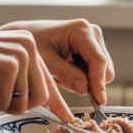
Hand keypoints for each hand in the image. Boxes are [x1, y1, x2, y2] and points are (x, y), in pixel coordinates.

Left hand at [0, 19, 115, 104]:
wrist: (27, 36)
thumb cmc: (33, 44)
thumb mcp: (45, 61)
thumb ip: (66, 74)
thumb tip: (85, 89)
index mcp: (81, 30)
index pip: (98, 60)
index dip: (99, 82)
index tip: (99, 101)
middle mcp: (93, 33)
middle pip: (105, 68)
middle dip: (89, 81)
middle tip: (63, 80)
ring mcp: (94, 41)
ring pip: (101, 72)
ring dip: (83, 79)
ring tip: (61, 73)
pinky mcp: (93, 49)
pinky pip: (95, 72)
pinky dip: (82, 77)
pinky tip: (66, 70)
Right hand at [0, 28, 56, 114]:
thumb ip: (21, 77)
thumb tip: (46, 102)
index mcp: (29, 44)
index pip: (45, 86)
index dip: (34, 101)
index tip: (43, 108)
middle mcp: (29, 45)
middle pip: (38, 98)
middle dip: (11, 102)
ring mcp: (19, 54)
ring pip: (21, 104)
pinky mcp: (6, 66)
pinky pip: (3, 103)